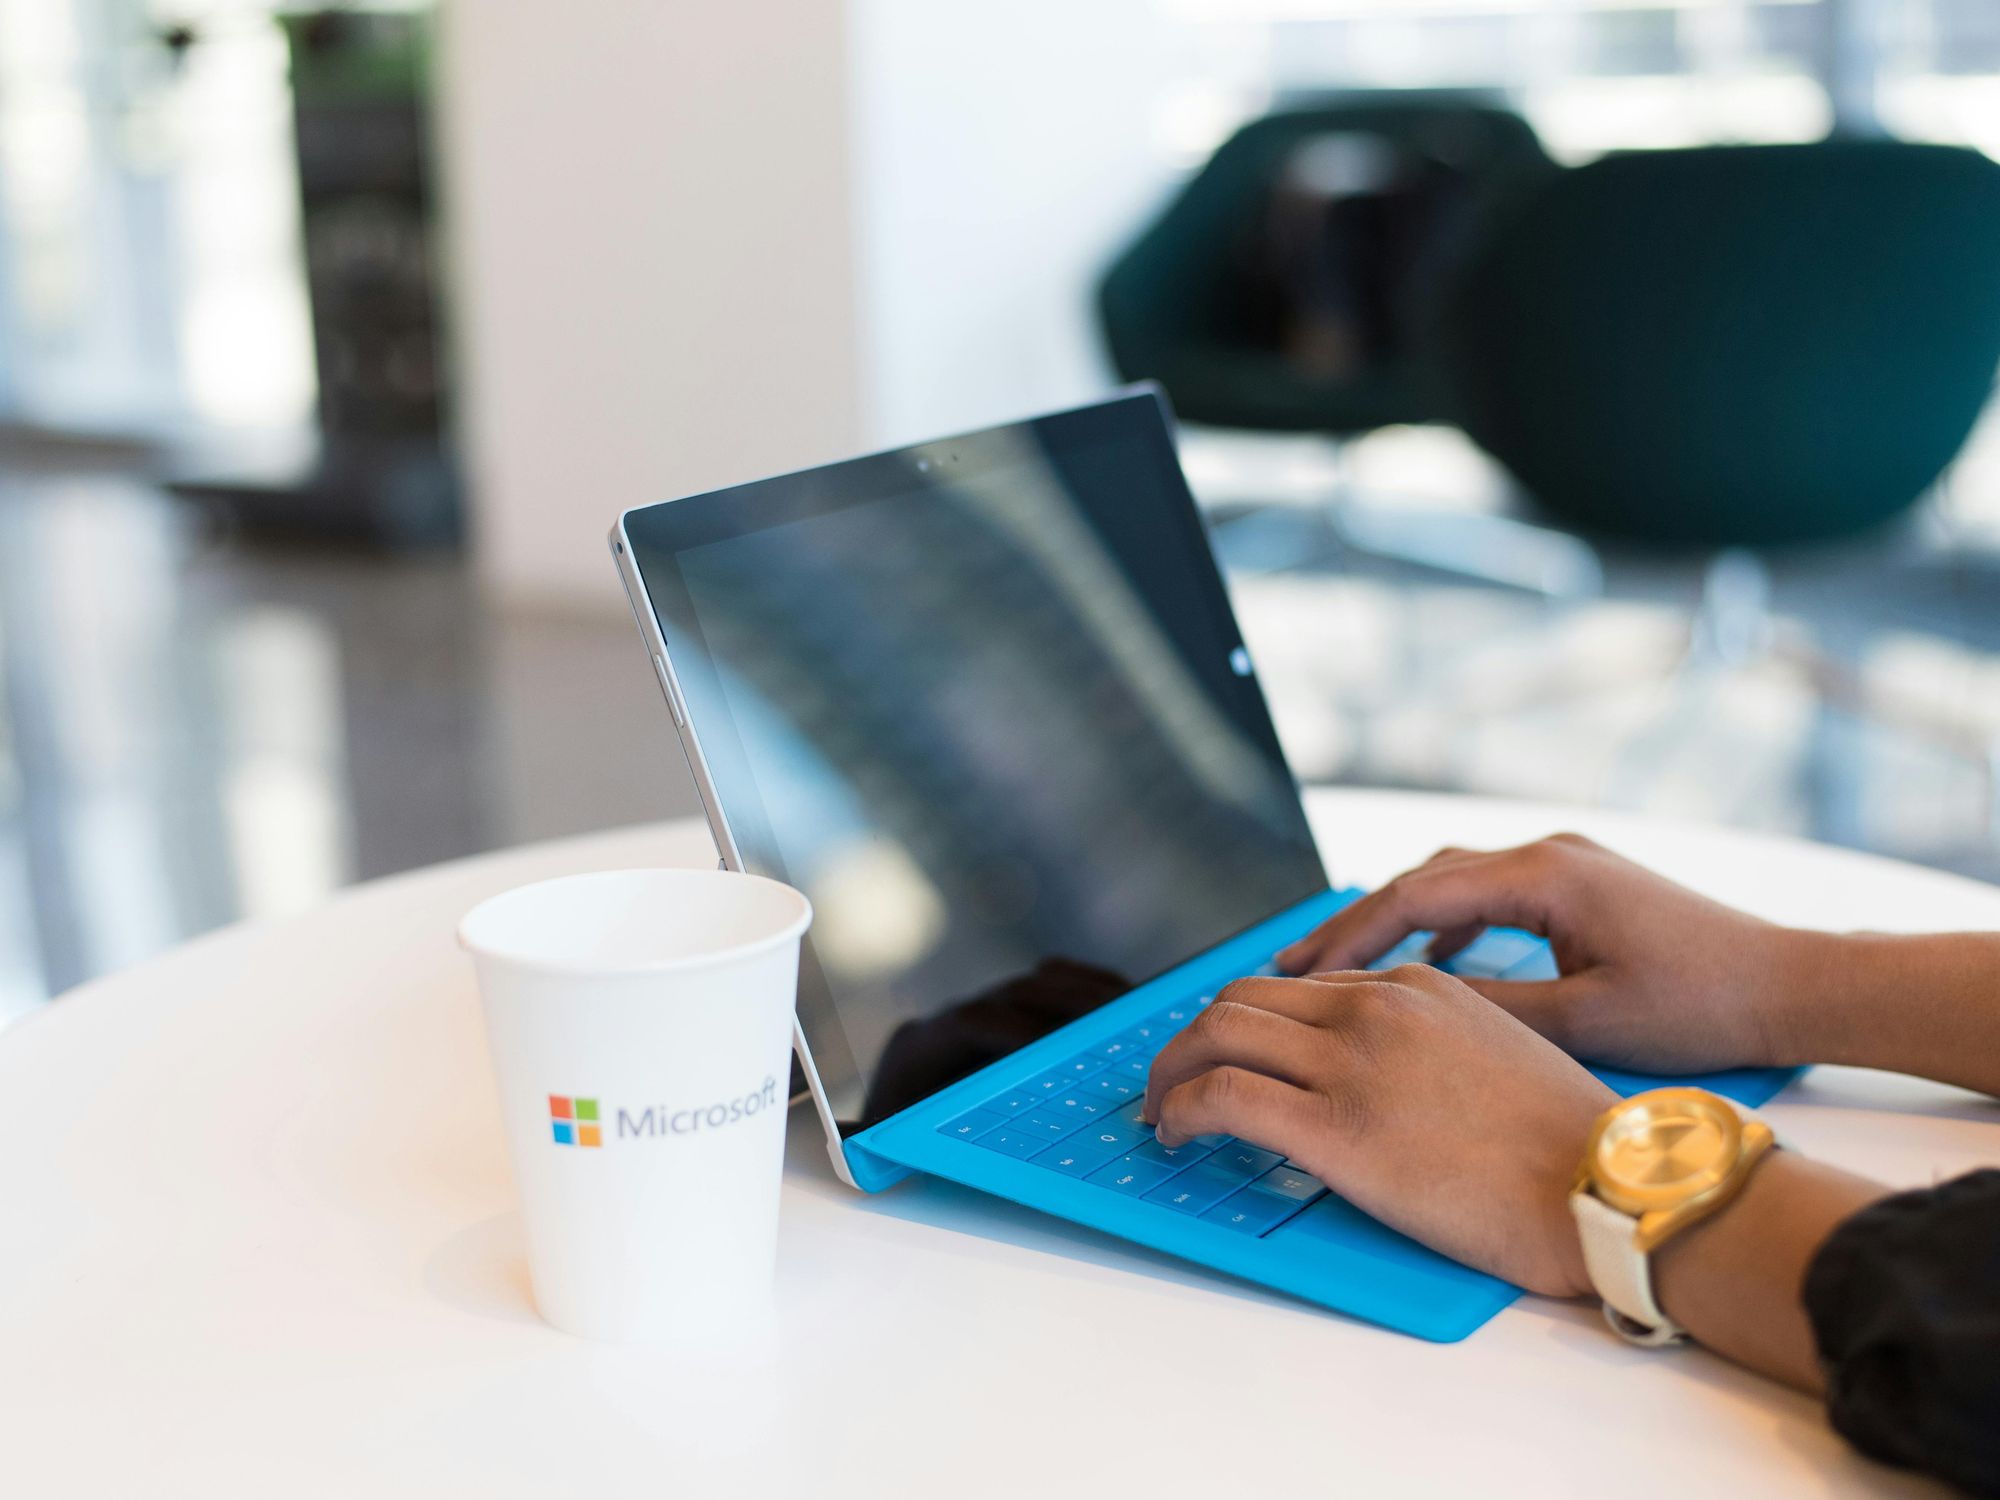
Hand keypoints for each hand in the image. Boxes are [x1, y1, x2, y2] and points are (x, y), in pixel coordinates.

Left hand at [1142, 966, 1613, 1295]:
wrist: (1605, 1187)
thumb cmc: (1569, 1146)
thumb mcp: (1496, 1054)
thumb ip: (1429, 1044)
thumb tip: (1380, 1077)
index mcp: (1416, 987)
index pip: (1302, 988)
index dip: (1254, 1023)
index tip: (1234, 1053)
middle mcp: (1376, 1009)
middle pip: (1243, 999)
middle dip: (1196, 1037)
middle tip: (1177, 1077)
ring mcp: (1352, 1064)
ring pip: (1217, 1034)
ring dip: (1173, 1069)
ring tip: (1163, 1109)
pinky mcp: (1334, 1128)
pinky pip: (1221, 1097)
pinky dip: (1180, 1108)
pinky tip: (1177, 1134)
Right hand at [1277, 833, 1813, 1074]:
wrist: (1790, 984)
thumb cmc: (1701, 1003)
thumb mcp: (1585, 1019)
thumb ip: (1491, 1007)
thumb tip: (1409, 1007)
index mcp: (1543, 874)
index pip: (1415, 896)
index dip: (1348, 935)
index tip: (1297, 972)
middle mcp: (1547, 853)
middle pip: (1423, 880)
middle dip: (1355, 925)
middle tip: (1293, 968)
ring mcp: (1565, 865)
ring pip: (1452, 885)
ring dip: (1396, 924)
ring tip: (1341, 968)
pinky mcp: (1581, 887)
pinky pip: (1488, 896)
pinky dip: (1444, 926)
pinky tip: (1426, 965)